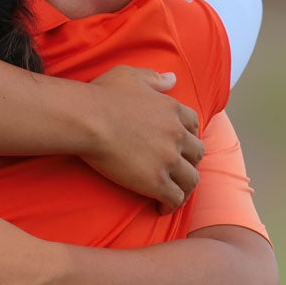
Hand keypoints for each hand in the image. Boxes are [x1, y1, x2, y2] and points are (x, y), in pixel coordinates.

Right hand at [81, 65, 203, 212]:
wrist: (88, 119)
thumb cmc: (103, 95)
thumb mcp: (131, 76)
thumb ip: (155, 78)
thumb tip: (173, 78)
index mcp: (172, 110)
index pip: (194, 124)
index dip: (189, 136)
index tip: (181, 145)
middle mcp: (177, 134)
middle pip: (197, 153)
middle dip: (190, 162)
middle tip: (178, 171)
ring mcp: (169, 159)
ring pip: (191, 179)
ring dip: (185, 188)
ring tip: (174, 195)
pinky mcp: (156, 181)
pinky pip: (175, 198)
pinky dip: (172, 205)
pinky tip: (161, 207)